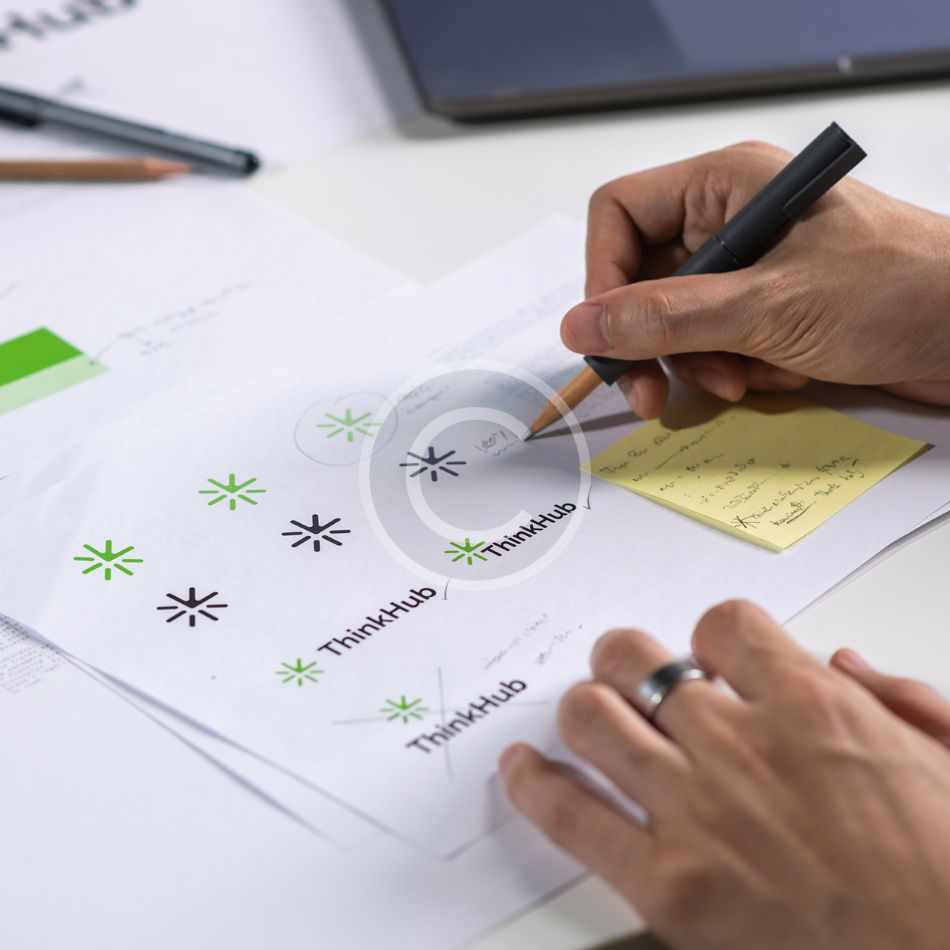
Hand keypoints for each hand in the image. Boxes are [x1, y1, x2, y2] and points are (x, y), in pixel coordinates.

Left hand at [500, 600, 949, 949]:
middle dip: (628, 658)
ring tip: (591, 713)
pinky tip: (522, 768)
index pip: (722, 625)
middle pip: (634, 658)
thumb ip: (896, 698)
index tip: (713, 659)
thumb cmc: (949, 872)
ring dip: (586, 705)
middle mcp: (739, 746)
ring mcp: (695, 814)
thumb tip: (840, 662)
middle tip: (633, 675)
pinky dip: (535, 785)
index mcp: (811, 707)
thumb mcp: (949, 761)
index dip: (712, 636)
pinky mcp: (668, 885)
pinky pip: (572, 817)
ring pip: (592, 717)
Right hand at [561, 141, 949, 417]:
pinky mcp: (766, 311)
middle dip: (648, 340)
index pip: (619, 214)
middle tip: (646, 394)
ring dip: (695, 362)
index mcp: (725, 186)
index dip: (601, 276)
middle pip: (640, 278)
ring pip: (673, 321)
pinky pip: (711, 344)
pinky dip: (730, 369)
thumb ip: (665, 318)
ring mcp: (748, 269)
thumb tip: (579, 328)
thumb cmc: (894, 291)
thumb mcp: (767, 305)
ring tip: (738, 380)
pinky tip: (772, 375)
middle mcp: (728, 222)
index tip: (608, 336)